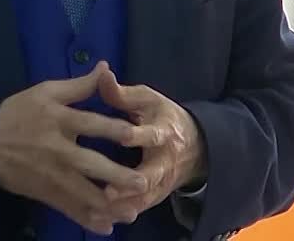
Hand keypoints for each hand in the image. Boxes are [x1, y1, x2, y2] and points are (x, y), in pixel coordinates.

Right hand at [0, 61, 149, 234]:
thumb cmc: (19, 113)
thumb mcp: (46, 92)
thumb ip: (80, 84)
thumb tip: (106, 67)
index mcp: (60, 120)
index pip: (91, 124)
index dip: (114, 129)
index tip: (137, 135)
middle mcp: (58, 149)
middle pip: (90, 163)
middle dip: (117, 176)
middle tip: (142, 183)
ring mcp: (52, 174)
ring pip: (82, 193)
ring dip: (108, 205)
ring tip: (131, 214)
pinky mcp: (45, 192)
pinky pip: (68, 208)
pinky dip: (86, 219)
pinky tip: (106, 228)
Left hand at [97, 70, 208, 213]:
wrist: (195, 145)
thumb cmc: (161, 116)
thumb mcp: (147, 100)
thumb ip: (122, 93)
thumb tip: (103, 74)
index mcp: (163, 131)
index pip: (151, 135)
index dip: (138, 136)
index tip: (123, 137)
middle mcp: (164, 160)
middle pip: (150, 175)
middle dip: (131, 185)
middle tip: (108, 193)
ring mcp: (160, 182)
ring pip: (142, 198)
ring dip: (122, 206)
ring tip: (98, 211)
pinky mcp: (153, 197)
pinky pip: (136, 209)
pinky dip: (120, 215)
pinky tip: (99, 219)